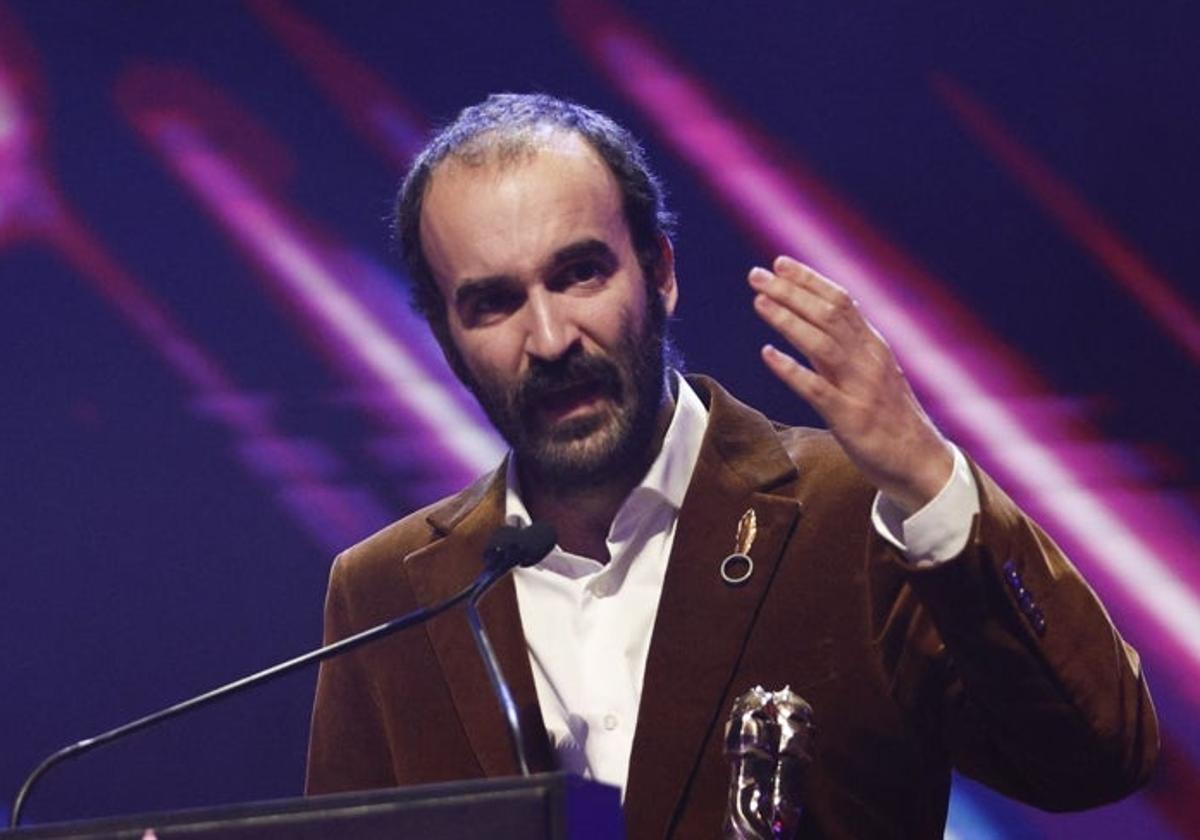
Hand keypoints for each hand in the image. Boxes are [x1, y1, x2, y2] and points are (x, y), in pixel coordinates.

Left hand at [749, 256, 952, 513]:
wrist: (921, 461)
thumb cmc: (890, 415)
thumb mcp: (872, 371)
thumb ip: (848, 344)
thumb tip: (824, 312)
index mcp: (873, 345)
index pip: (841, 301)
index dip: (809, 280)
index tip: (779, 263)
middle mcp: (868, 359)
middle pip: (828, 315)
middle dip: (791, 292)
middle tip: (757, 275)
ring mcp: (860, 387)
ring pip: (822, 344)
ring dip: (788, 320)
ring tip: (759, 301)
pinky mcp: (850, 417)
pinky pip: (817, 389)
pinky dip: (791, 369)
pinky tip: (767, 354)